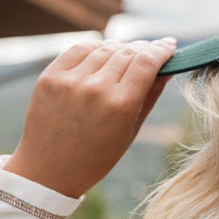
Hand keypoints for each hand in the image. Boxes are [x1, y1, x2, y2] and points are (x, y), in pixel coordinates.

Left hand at [3, 37, 176, 197]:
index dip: (162, 50)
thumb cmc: (96, 158)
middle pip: (129, 52)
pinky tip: (104, 51)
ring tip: (129, 52)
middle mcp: (96, 89)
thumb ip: (150, 95)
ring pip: (105, 48)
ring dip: (121, 47)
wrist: (47, 172)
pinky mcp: (50, 78)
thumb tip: (167, 68)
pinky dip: (96, 47)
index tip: (170, 45)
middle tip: (153, 49)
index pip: (148, 62)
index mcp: (121, 106)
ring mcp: (70, 81)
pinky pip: (79, 49)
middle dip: (145, 48)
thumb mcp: (131, 131)